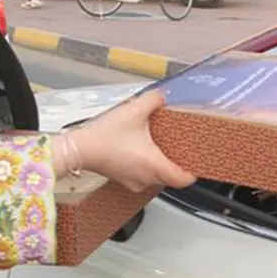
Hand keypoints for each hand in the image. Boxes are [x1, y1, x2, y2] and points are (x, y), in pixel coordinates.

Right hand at [64, 91, 195, 191]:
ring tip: (162, 145)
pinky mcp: (123, 179)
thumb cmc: (104, 136)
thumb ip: (154, 100)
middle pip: (171, 177)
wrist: (78, 149)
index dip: (194, 171)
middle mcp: (145, 178)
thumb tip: (163, 96)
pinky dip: (146, 165)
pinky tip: (142, 149)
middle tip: (183, 147)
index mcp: (154, 166)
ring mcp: (133, 181)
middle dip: (177, 163)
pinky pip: (143, 175)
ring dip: (160, 163)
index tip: (198, 161)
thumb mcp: (134, 111)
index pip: (183, 179)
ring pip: (156, 176)